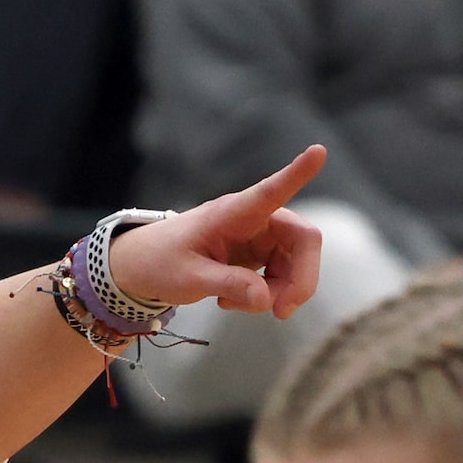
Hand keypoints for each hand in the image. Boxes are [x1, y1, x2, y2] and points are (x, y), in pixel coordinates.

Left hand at [106, 147, 326, 317]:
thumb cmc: (160, 262)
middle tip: (282, 312)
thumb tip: (265, 300)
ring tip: (238, 306)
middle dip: (301, 278)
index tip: (319, 150)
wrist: (143, 267)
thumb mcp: (188, 277)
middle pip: (302, 239)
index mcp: (234, 213)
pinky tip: (234, 301)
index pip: (271, 190)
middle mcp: (255, 219)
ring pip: (295, 264)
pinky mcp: (259, 255)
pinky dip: (267, 296)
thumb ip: (227, 284)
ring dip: (280, 292)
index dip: (298, 173)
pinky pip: (281, 278)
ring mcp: (260, 237)